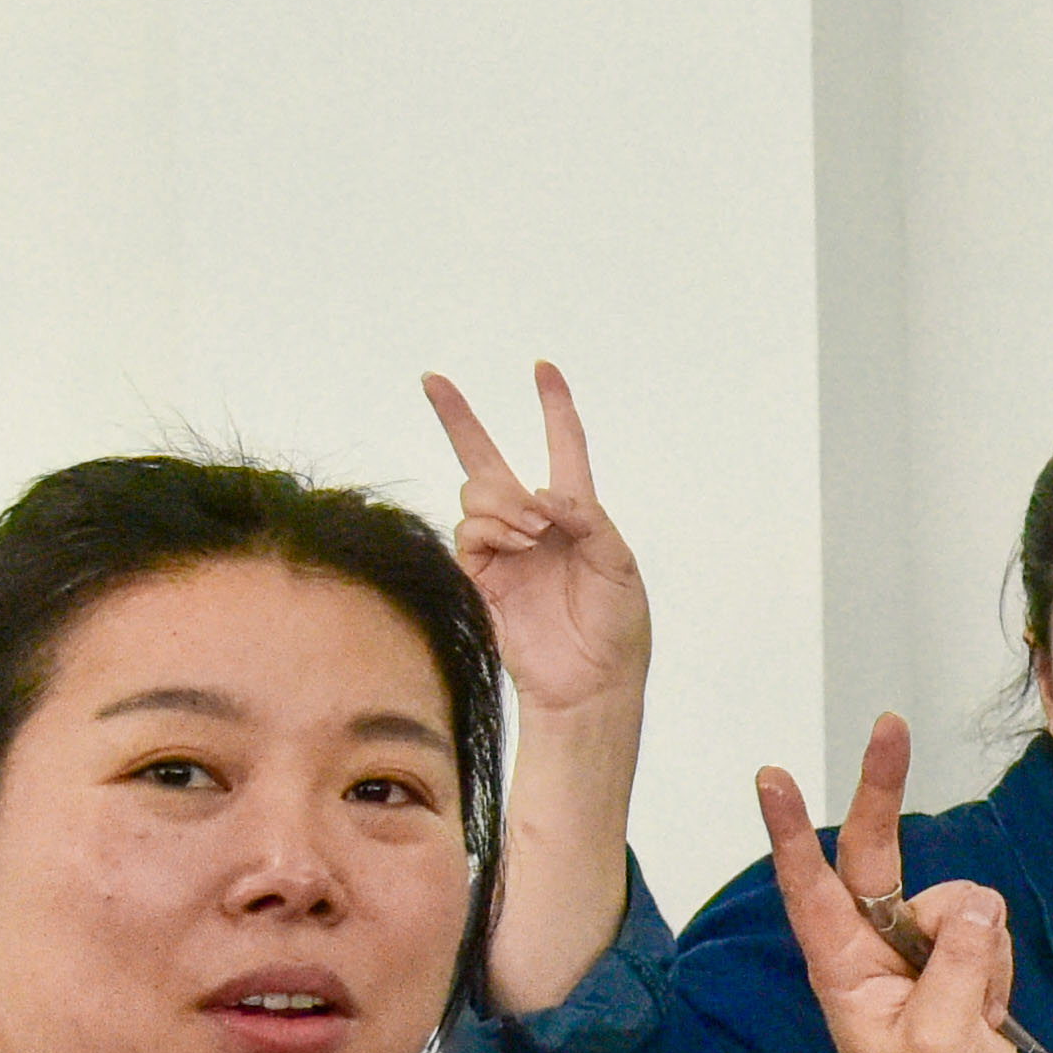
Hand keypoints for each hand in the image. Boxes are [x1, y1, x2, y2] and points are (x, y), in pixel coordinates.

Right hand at [424, 362, 648, 725]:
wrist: (589, 684)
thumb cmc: (616, 629)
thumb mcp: (619, 565)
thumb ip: (588, 520)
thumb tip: (543, 495)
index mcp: (576, 514)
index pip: (562, 447)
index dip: (554, 407)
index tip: (543, 368)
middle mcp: (533, 524)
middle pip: (487, 459)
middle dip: (457, 418)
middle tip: (432, 380)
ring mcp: (504, 549)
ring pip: (478, 492)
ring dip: (503, 500)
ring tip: (532, 531)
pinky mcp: (482, 577)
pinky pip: (469, 532)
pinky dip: (490, 527)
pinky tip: (517, 543)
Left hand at [761, 715, 1017, 1052]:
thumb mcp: (939, 1046)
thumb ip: (960, 970)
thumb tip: (980, 905)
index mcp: (844, 967)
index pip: (811, 886)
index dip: (791, 831)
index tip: (770, 776)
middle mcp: (874, 946)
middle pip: (877, 853)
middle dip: (882, 791)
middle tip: (889, 726)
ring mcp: (918, 949)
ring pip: (960, 901)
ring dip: (980, 950)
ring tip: (973, 1013)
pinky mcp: (958, 959)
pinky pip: (989, 929)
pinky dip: (998, 965)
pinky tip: (987, 1010)